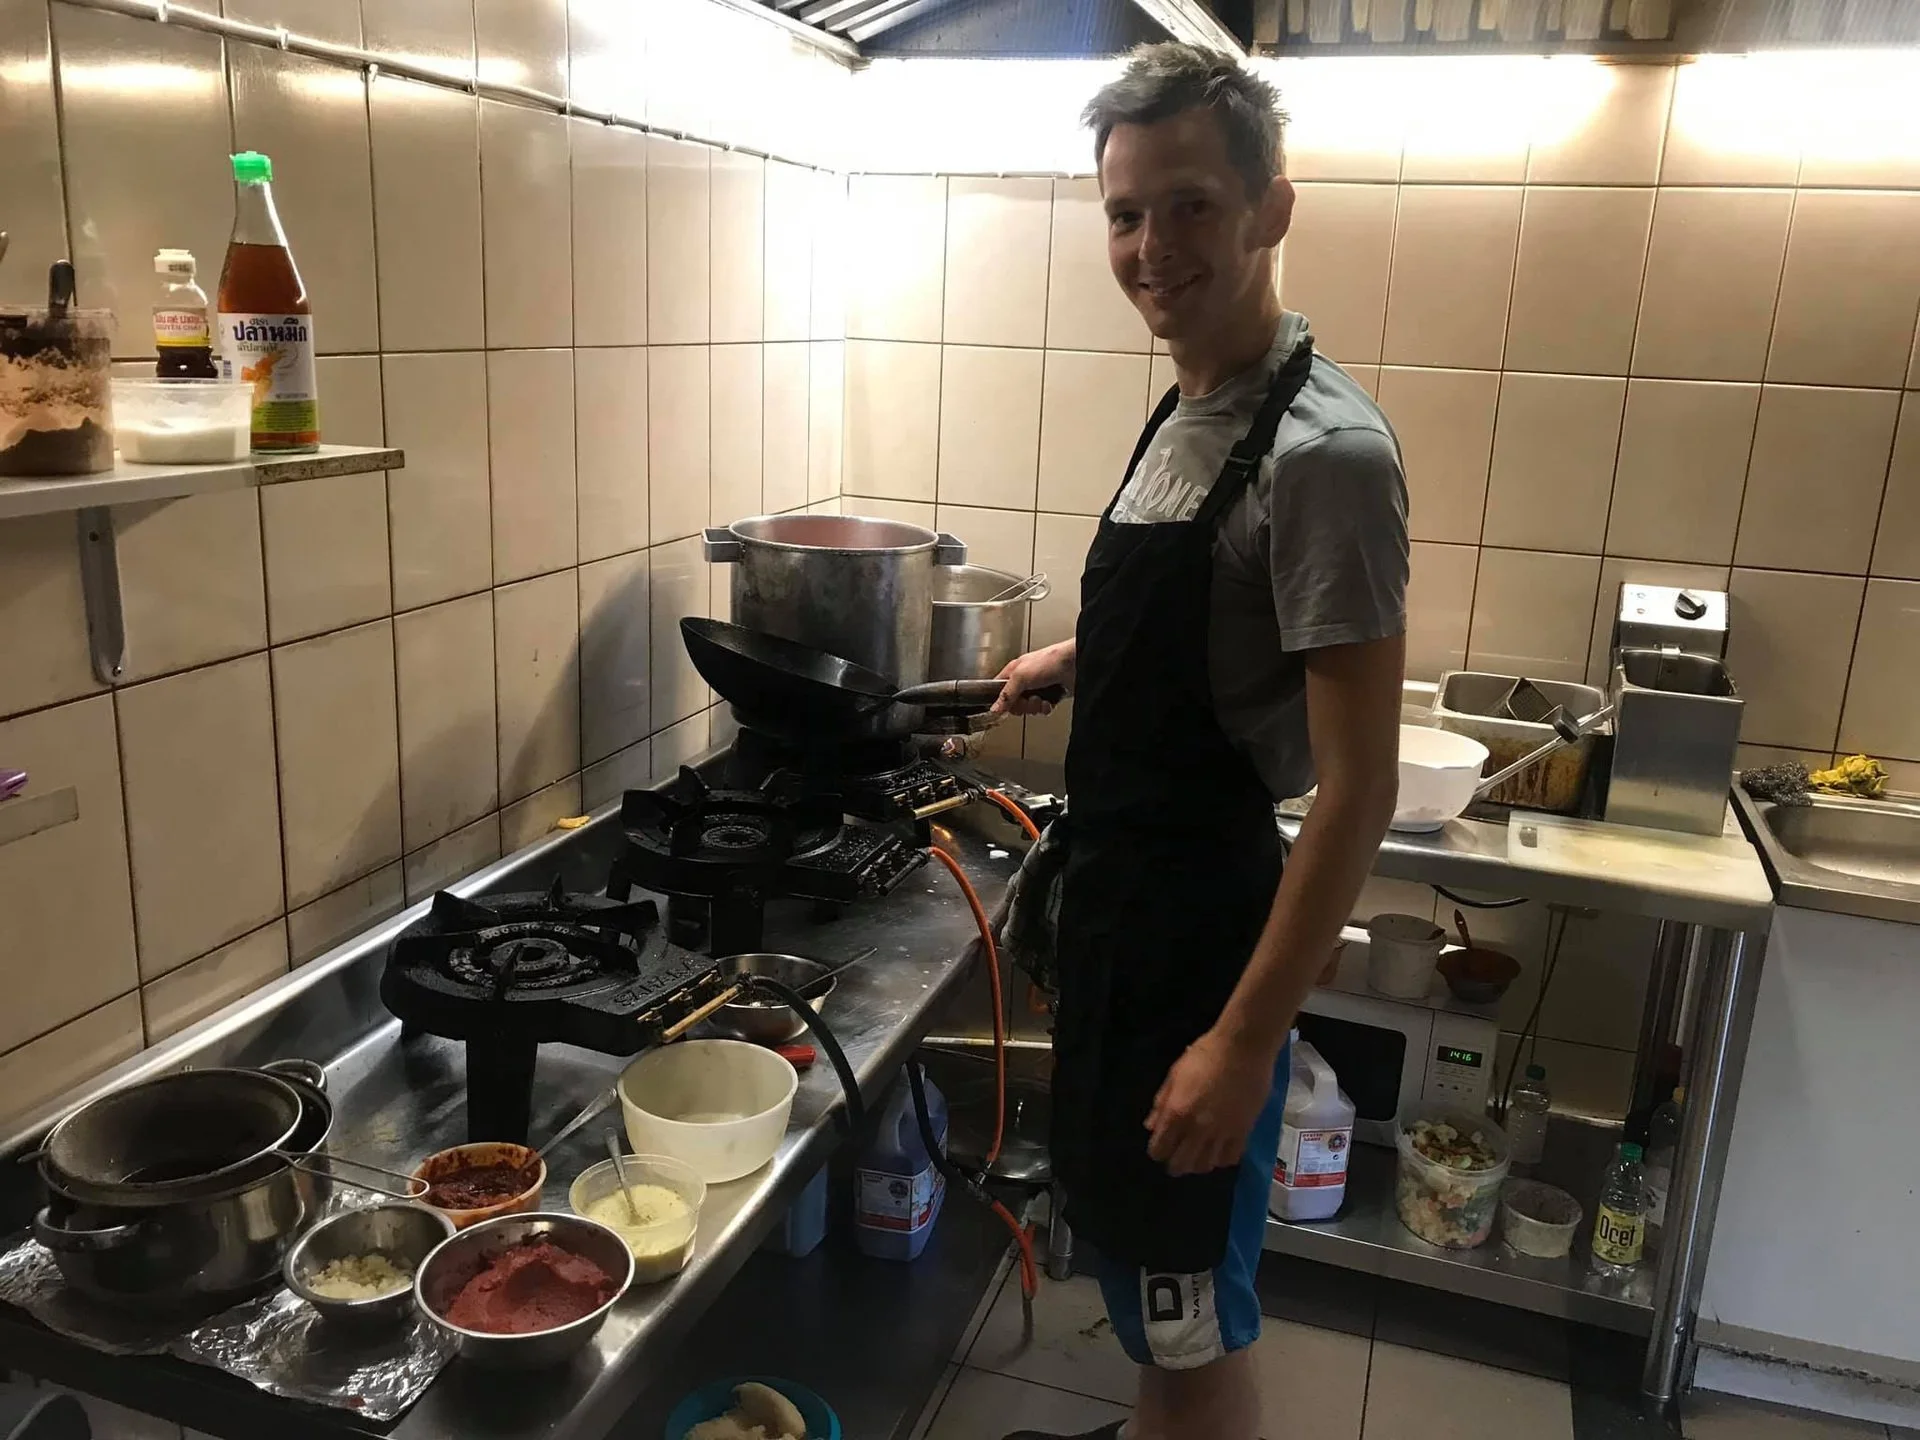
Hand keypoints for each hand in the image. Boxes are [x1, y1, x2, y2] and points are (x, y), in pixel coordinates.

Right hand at [991, 640, 1074, 716]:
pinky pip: (1042, 709)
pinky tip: (1049, 701)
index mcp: (1014, 671)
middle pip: (1015, 703)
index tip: (1005, 707)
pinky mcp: (1051, 695)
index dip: (1001, 701)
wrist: (1075, 664)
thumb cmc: (1050, 661)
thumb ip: (1006, 694)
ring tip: (1041, 699)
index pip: (999, 690)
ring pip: (1029, 708)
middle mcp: (1026, 680)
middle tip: (1028, 699)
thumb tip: (994, 708)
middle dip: (1022, 705)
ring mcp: (1039, 688)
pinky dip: (1046, 708)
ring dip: (1035, 706)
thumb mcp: (1021, 676)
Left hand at [1146, 1029, 1279, 1176]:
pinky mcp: (1243, 1131)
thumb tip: (1151, 1126)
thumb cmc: (1205, 1054)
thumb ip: (1161, 1102)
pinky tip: (1219, 1150)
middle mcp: (1197, 1128)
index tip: (1160, 1148)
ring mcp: (1222, 1132)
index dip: (1157, 1152)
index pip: (1159, 1149)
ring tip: (1198, 1155)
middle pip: (1181, 1164)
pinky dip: (1222, 1158)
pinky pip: (1230, 1158)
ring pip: (1206, 1165)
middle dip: (1175, 1164)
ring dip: (1198, 1164)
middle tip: (1177, 1158)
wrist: (1243, 1049)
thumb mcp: (1175, 1074)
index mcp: (1176, 1112)